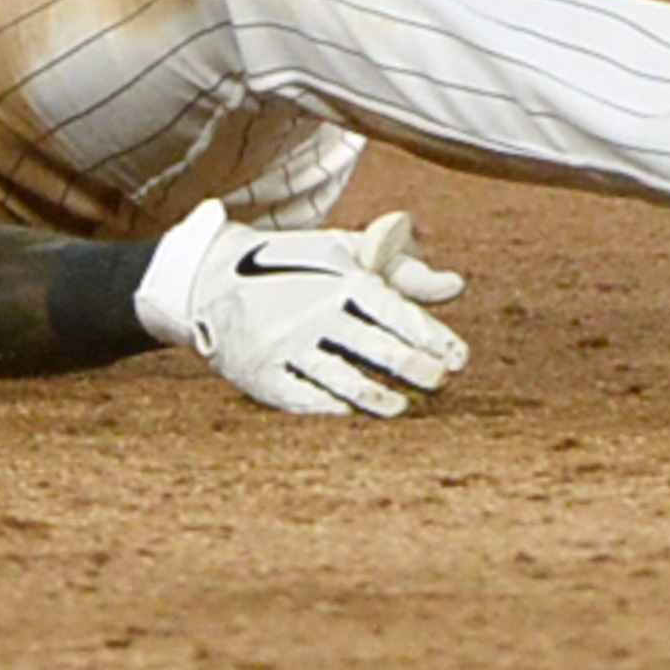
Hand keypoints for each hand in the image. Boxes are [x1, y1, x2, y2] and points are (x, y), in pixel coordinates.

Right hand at [134, 201, 465, 417]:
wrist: (210, 278)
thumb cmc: (294, 266)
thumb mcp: (344, 254)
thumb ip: (401, 270)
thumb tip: (457, 286)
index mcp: (338, 279)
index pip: (393, 310)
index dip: (429, 335)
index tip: (459, 358)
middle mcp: (313, 312)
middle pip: (373, 347)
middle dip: (412, 367)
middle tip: (441, 382)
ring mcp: (285, 345)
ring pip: (339, 377)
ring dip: (374, 396)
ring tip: (403, 408)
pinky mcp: (260, 372)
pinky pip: (299, 396)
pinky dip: (325, 408)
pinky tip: (349, 415)